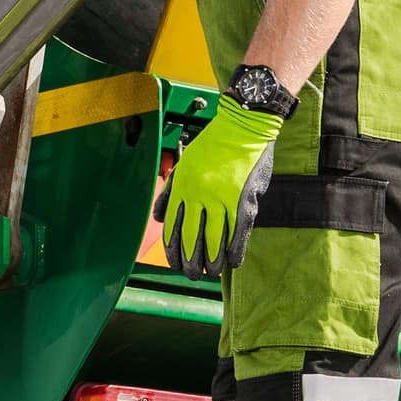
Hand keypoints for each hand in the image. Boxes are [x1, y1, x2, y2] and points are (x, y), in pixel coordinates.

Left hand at [156, 100, 285, 279]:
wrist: (243, 125)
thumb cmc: (213, 145)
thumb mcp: (184, 164)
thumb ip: (169, 192)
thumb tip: (157, 218)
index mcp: (182, 186)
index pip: (173, 227)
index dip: (173, 250)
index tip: (175, 264)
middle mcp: (199, 194)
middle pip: (192, 237)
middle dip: (191, 261)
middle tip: (192, 275)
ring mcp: (222, 198)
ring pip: (214, 238)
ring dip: (212, 260)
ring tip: (211, 273)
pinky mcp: (243, 199)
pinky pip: (238, 231)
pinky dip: (235, 249)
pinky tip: (233, 262)